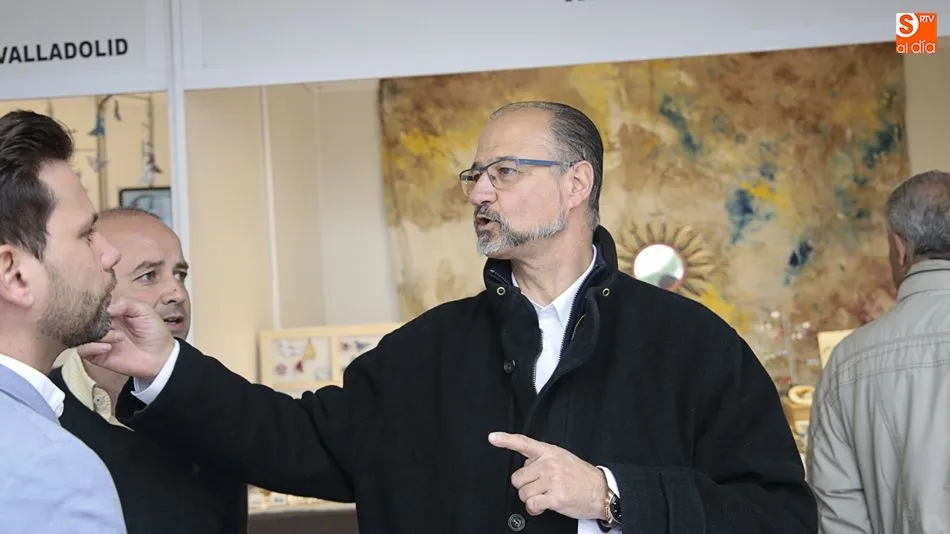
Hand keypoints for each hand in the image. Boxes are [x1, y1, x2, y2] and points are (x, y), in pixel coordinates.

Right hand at [76, 297, 174, 380]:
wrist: (161, 356)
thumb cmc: (154, 332)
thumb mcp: (144, 311)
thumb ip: (126, 304)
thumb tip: (107, 307)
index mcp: (112, 312)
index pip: (94, 305)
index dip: (95, 305)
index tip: (103, 308)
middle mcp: (103, 325)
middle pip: (85, 319)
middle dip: (95, 321)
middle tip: (111, 324)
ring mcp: (100, 340)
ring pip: (83, 334)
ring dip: (99, 335)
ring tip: (118, 337)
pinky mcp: (98, 355)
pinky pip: (83, 350)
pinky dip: (91, 347)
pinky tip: (108, 347)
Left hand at [489, 432, 607, 519]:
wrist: (602, 491)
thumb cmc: (582, 477)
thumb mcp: (563, 459)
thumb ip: (543, 459)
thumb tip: (526, 466)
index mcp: (550, 452)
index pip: (524, 443)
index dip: (506, 440)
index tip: (493, 438)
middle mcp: (549, 464)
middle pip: (517, 478)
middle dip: (525, 486)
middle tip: (539, 487)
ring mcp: (552, 480)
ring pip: (523, 493)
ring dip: (531, 499)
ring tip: (545, 496)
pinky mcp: (555, 497)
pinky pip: (532, 504)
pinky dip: (535, 508)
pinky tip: (544, 506)